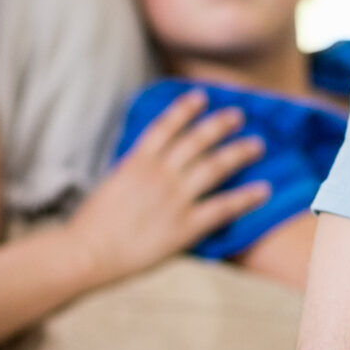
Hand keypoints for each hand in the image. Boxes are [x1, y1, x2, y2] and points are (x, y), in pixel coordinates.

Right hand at [67, 91, 271, 284]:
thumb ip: (132, 171)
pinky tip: (264, 191)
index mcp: (136, 161)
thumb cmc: (91, 225)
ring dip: (240, 152)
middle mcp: (159, 174)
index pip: (166, 126)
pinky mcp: (185, 226)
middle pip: (197, 140)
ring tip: (258, 145)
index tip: (201, 96)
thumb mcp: (110, 185)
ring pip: (215, 166)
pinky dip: (246, 198)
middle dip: (220, 124)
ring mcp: (174, 199)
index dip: (185, 108)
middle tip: (239, 115)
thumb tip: (146, 163)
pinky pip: (223, 207)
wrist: (85, 252)